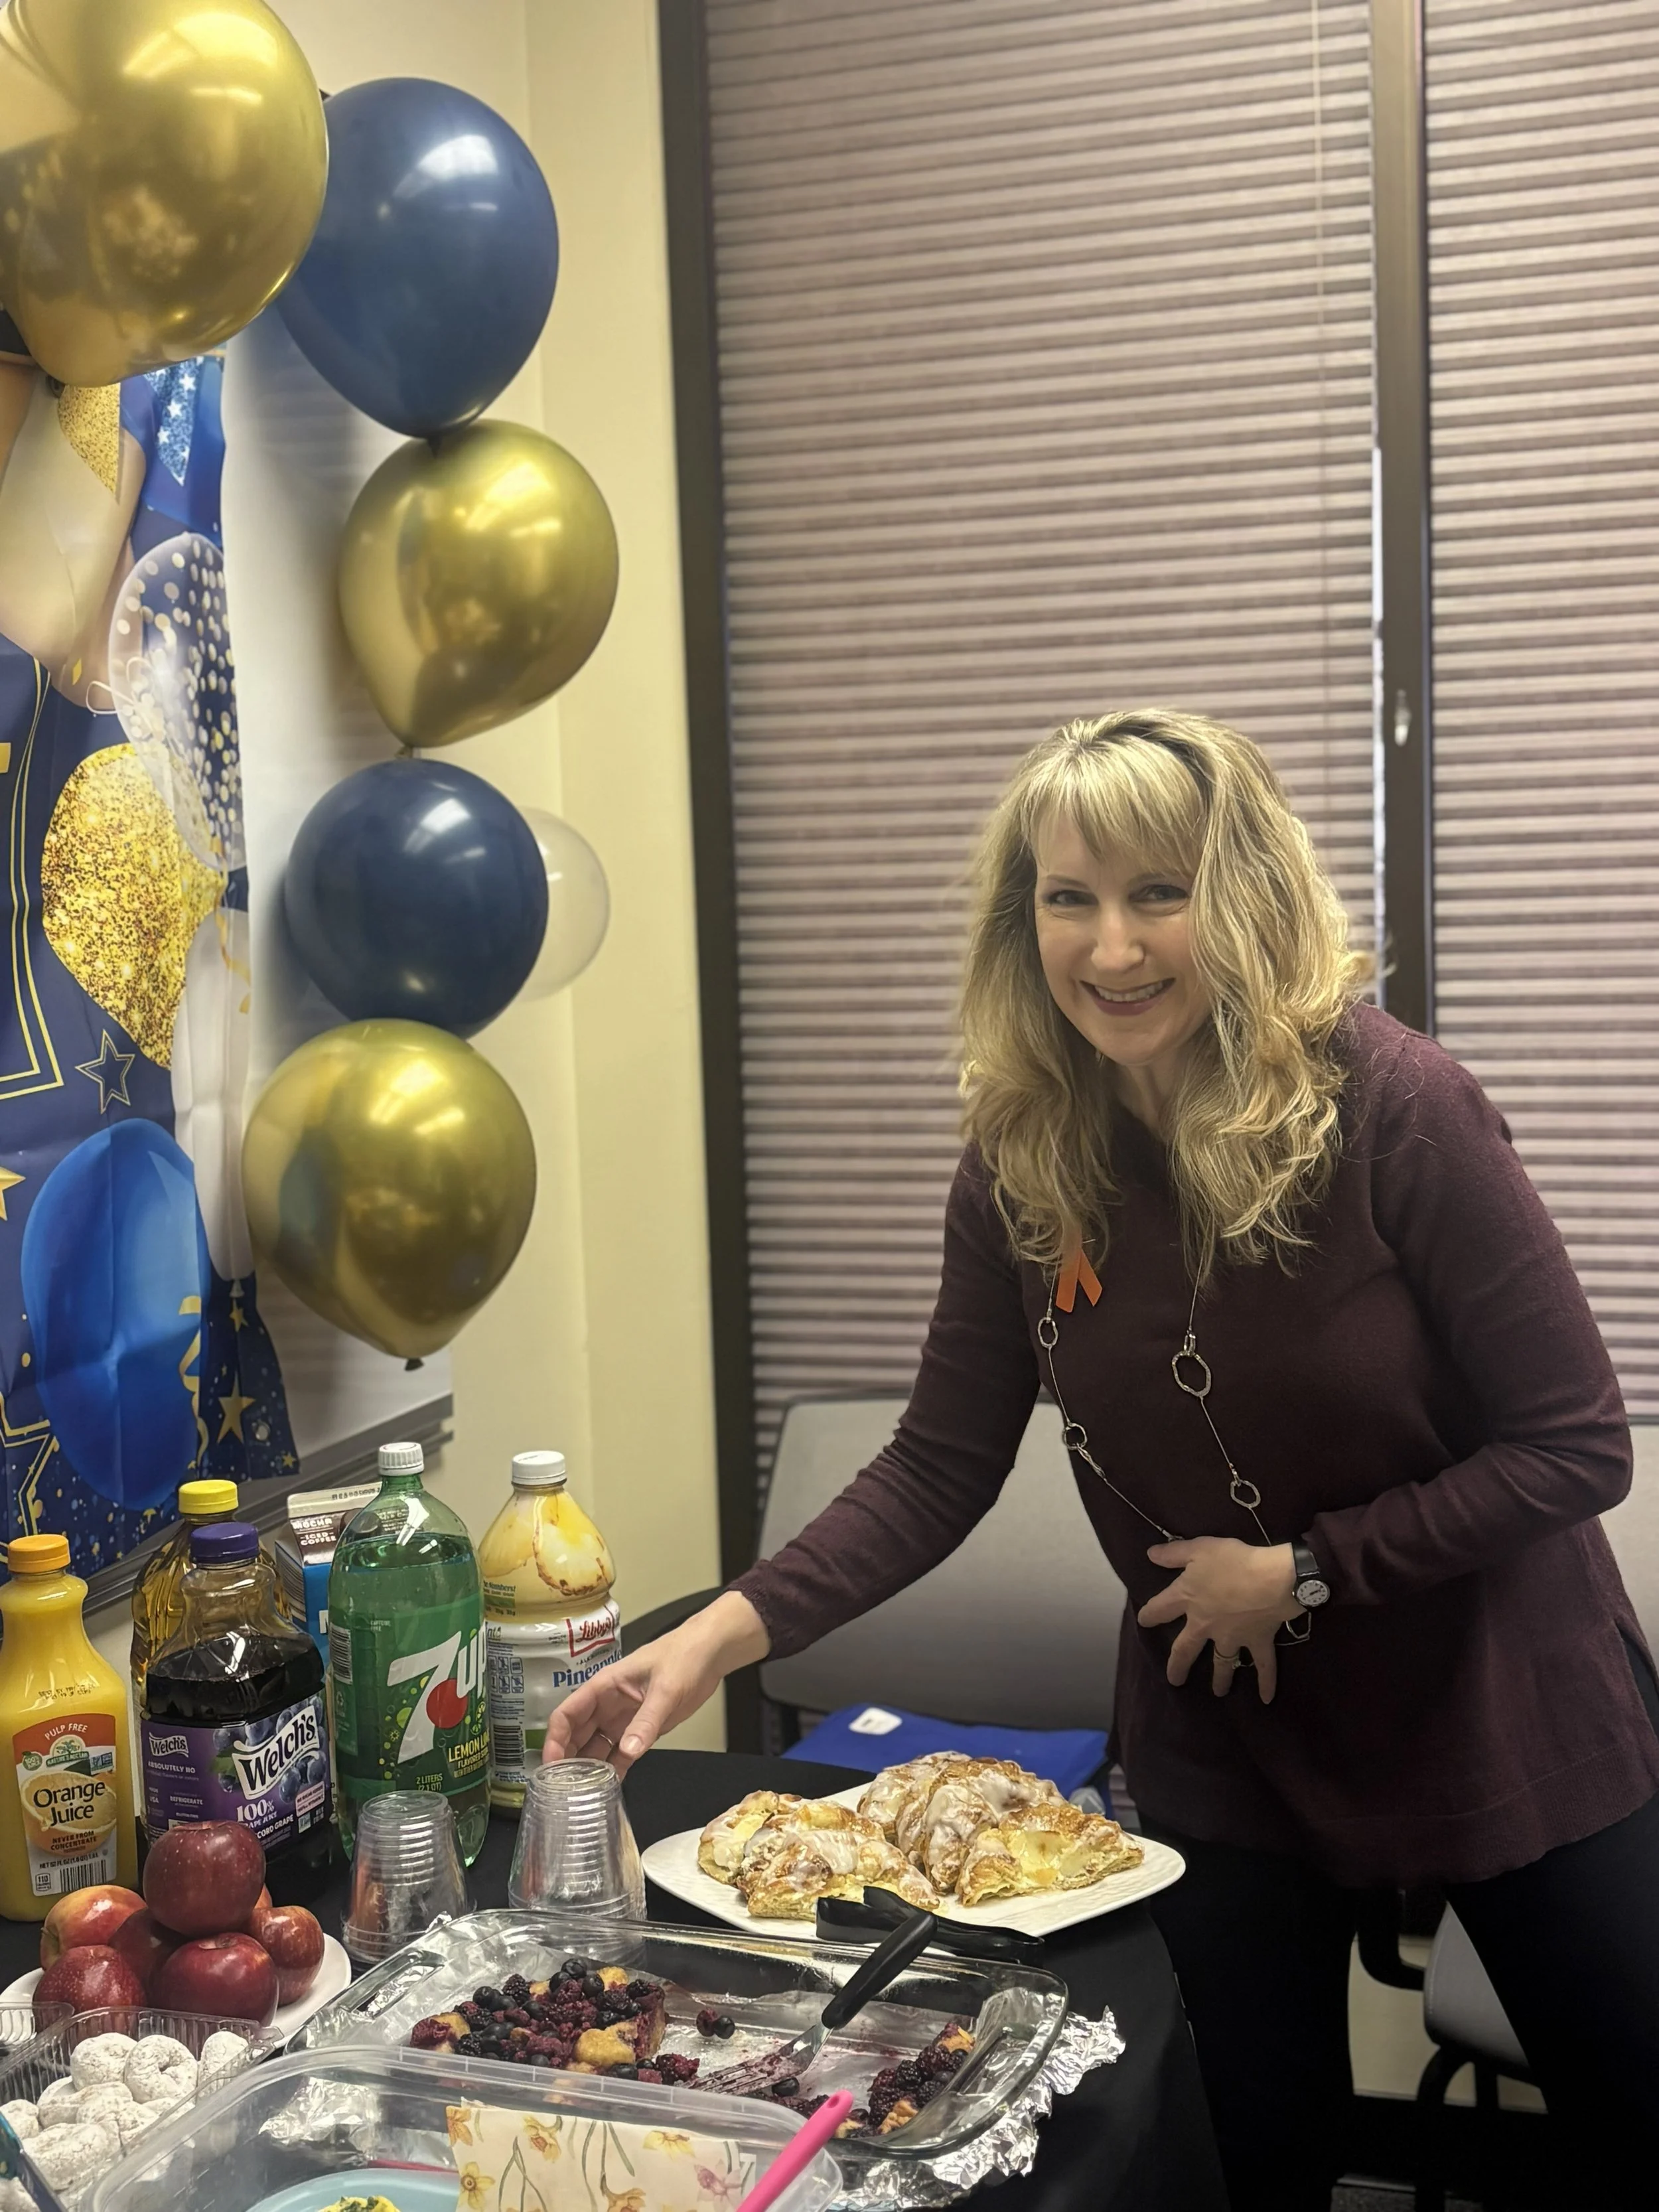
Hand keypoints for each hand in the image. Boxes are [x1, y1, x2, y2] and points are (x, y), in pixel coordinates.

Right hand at [541, 1590, 770, 1774]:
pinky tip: (608, 1788)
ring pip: (595, 1747)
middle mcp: (608, 1704)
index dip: (554, 1740)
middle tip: (562, 1790)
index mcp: (604, 1687)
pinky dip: (613, 1769)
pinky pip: (620, 1754)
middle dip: (566, 1760)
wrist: (709, 1654)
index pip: (567, 1714)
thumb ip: (646, 1721)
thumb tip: (627, 1750)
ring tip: (581, 1796)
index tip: (551, 1766)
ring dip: (588, 1768)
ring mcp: (623, 1718)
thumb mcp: (665, 1689)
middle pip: (576, 1735)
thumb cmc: (683, 1657)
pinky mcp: (640, 1729)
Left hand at [1136, 1538, 1302, 1702]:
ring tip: (1218, 1692)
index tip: (1143, 1621)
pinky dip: (1266, 1682)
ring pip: (1222, 1662)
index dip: (1150, 1614)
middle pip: (1185, 1648)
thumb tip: (1150, 1555)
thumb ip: (1174, 1554)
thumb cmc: (1232, 1562)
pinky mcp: (1258, 1642)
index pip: (1161, 1608)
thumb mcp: (1199, 1549)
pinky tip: (1267, 1698)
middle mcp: (1206, 1625)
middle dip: (1178, 1665)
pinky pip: (1263, 1666)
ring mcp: (1232, 1637)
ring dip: (1221, 1678)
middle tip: (1175, 1680)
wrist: (1270, 1580)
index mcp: (1188, 1599)